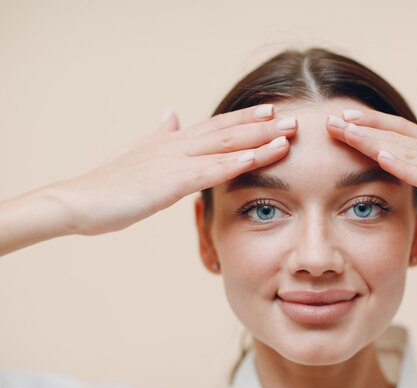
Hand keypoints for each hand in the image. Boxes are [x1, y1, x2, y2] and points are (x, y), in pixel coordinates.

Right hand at [55, 104, 294, 234]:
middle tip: (293, 119)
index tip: (271, 111)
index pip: (216, 126)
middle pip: (227, 131)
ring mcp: (172, 161)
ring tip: (287, 134)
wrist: (78, 201)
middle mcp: (176, 145)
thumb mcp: (139, 154)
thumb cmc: (109, 185)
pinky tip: (255, 158)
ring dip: (258, 141)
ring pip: (223, 147)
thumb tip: (171, 113)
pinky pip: (207, 171)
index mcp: (172, 141)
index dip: (245, 118)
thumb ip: (160, 134)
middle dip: (262, 125)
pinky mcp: (167, 182)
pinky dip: (233, 164)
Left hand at [326, 87, 416, 233]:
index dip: (370, 122)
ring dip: (374, 141)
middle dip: (361, 129)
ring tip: (347, 132)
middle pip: (396, 136)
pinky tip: (383, 157)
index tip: (343, 116)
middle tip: (329, 122)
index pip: (399, 129)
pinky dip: (405, 166)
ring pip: (406, 151)